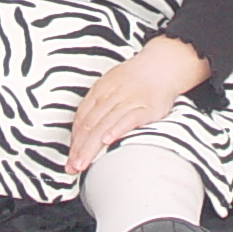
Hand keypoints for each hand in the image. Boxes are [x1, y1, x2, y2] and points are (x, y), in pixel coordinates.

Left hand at [67, 36, 209, 174]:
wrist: (163, 64)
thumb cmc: (135, 80)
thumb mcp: (110, 86)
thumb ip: (97, 107)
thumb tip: (81, 132)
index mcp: (99, 91)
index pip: (81, 118)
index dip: (73, 140)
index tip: (69, 158)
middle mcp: (110, 95)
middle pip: (90, 124)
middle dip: (79, 148)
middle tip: (72, 166)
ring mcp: (128, 101)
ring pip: (104, 125)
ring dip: (91, 146)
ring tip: (83, 163)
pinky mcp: (146, 107)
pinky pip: (129, 119)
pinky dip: (116, 130)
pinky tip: (107, 141)